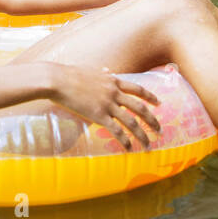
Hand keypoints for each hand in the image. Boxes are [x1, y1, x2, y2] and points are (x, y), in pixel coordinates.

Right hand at [45, 63, 161, 150]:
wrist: (57, 79)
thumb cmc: (69, 74)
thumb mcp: (90, 70)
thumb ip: (102, 73)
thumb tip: (107, 70)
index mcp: (113, 81)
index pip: (137, 89)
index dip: (150, 97)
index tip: (159, 103)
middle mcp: (114, 93)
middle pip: (140, 108)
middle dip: (152, 120)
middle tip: (160, 130)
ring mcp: (107, 104)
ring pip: (131, 122)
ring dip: (142, 135)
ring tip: (148, 145)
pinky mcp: (98, 115)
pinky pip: (116, 130)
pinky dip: (125, 141)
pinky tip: (129, 148)